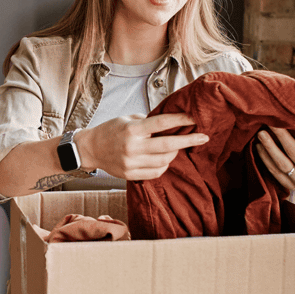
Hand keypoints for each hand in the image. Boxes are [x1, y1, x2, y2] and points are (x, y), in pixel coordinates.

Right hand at [76, 113, 208, 180]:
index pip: (162, 123)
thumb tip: (171, 121)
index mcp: (132, 129)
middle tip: (203, 137)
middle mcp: (132, 147)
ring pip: (164, 160)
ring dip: (175, 153)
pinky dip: (164, 165)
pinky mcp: (130, 174)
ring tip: (177, 146)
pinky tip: (165, 159)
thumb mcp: (127, 119)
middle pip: (168, 145)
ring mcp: (131, 163)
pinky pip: (156, 172)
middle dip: (189, 140)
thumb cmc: (110, 131)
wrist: (91, 149)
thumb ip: (148, 122)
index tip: (194, 119)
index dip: (180, 120)